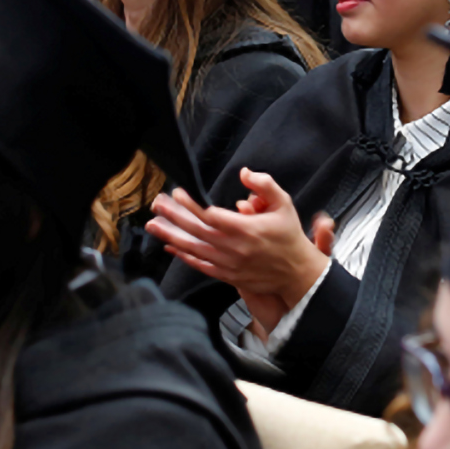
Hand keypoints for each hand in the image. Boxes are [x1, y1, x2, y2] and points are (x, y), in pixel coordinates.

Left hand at [145, 169, 329, 331]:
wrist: (296, 273)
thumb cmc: (289, 236)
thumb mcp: (284, 204)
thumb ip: (265, 185)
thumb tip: (244, 173)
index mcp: (246, 229)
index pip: (210, 215)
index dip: (191, 204)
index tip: (178, 192)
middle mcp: (233, 248)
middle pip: (196, 230)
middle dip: (174, 216)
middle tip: (157, 204)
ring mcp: (228, 264)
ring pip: (193, 249)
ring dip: (171, 236)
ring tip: (153, 225)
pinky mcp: (227, 276)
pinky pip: (200, 265)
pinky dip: (183, 256)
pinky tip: (170, 246)